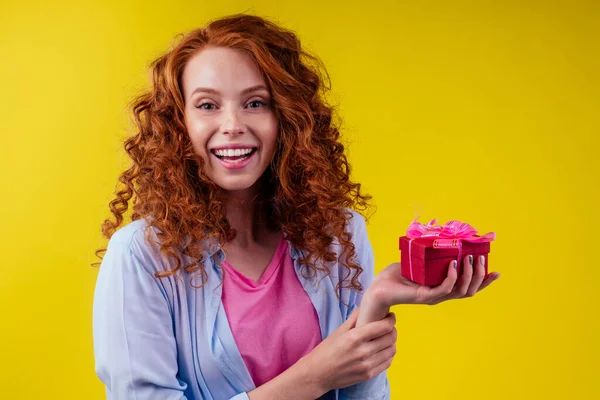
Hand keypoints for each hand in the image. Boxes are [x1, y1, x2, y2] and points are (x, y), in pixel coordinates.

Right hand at [298, 307, 396, 393]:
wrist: (318, 374)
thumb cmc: (326, 351)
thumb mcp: (338, 331)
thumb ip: (354, 318)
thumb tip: (366, 306)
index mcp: (354, 338)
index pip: (383, 327)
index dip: (390, 319)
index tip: (390, 316)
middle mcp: (362, 352)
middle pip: (390, 338)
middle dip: (392, 329)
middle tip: (388, 326)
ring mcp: (366, 365)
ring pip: (391, 350)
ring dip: (391, 342)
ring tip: (385, 338)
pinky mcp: (368, 375)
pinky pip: (387, 363)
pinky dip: (388, 354)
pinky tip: (382, 350)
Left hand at [370, 254, 499, 308]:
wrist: (379, 287)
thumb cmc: (397, 274)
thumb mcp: (419, 260)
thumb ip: (432, 253)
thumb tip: (442, 234)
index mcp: (442, 288)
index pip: (469, 288)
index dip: (484, 282)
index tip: (497, 272)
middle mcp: (441, 295)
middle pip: (469, 290)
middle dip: (479, 275)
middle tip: (480, 259)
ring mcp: (434, 297)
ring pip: (460, 290)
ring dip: (468, 274)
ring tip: (468, 257)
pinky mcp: (424, 296)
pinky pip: (444, 289)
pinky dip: (451, 277)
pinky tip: (453, 264)